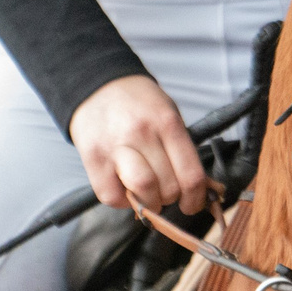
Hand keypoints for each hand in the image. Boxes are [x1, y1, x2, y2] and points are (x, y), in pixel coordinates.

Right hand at [69, 74, 207, 214]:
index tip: (192, 204)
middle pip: (167, 188)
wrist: (96, 86)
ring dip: (148, 203)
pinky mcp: (93, 159)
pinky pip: (112, 196)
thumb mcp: (169, 115)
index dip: (195, 199)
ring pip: (142, 192)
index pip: (191, 175)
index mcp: (167, 123)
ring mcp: (115, 147)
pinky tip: (124, 189)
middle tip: (164, 191)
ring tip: (146, 194)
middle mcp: (142, 134)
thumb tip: (198, 189)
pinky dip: (122, 201)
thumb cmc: (138, 104)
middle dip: (170, 198)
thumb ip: (182, 150)